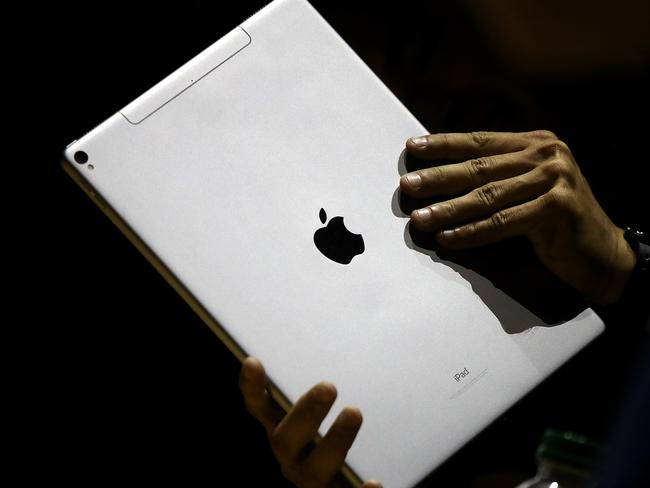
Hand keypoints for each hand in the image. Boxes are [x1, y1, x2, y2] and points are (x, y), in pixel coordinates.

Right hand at [239, 357, 381, 487]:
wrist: (342, 487)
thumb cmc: (335, 444)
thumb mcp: (322, 416)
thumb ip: (325, 393)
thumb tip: (346, 337)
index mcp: (284, 433)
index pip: (261, 410)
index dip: (254, 390)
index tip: (253, 362)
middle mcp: (292, 459)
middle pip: (287, 439)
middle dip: (305, 413)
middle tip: (328, 386)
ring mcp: (311, 482)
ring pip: (316, 468)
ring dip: (335, 441)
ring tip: (354, 412)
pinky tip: (375, 482)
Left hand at [401, 130, 635, 303]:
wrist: (602, 251)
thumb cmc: (554, 220)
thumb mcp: (528, 186)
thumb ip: (498, 175)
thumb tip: (442, 175)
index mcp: (536, 143)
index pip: (481, 141)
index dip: (444, 144)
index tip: (412, 146)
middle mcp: (547, 155)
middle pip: (480, 167)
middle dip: (439, 176)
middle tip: (407, 185)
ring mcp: (555, 179)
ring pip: (488, 196)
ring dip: (449, 209)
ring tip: (420, 218)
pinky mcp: (557, 207)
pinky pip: (503, 222)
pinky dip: (472, 232)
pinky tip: (448, 238)